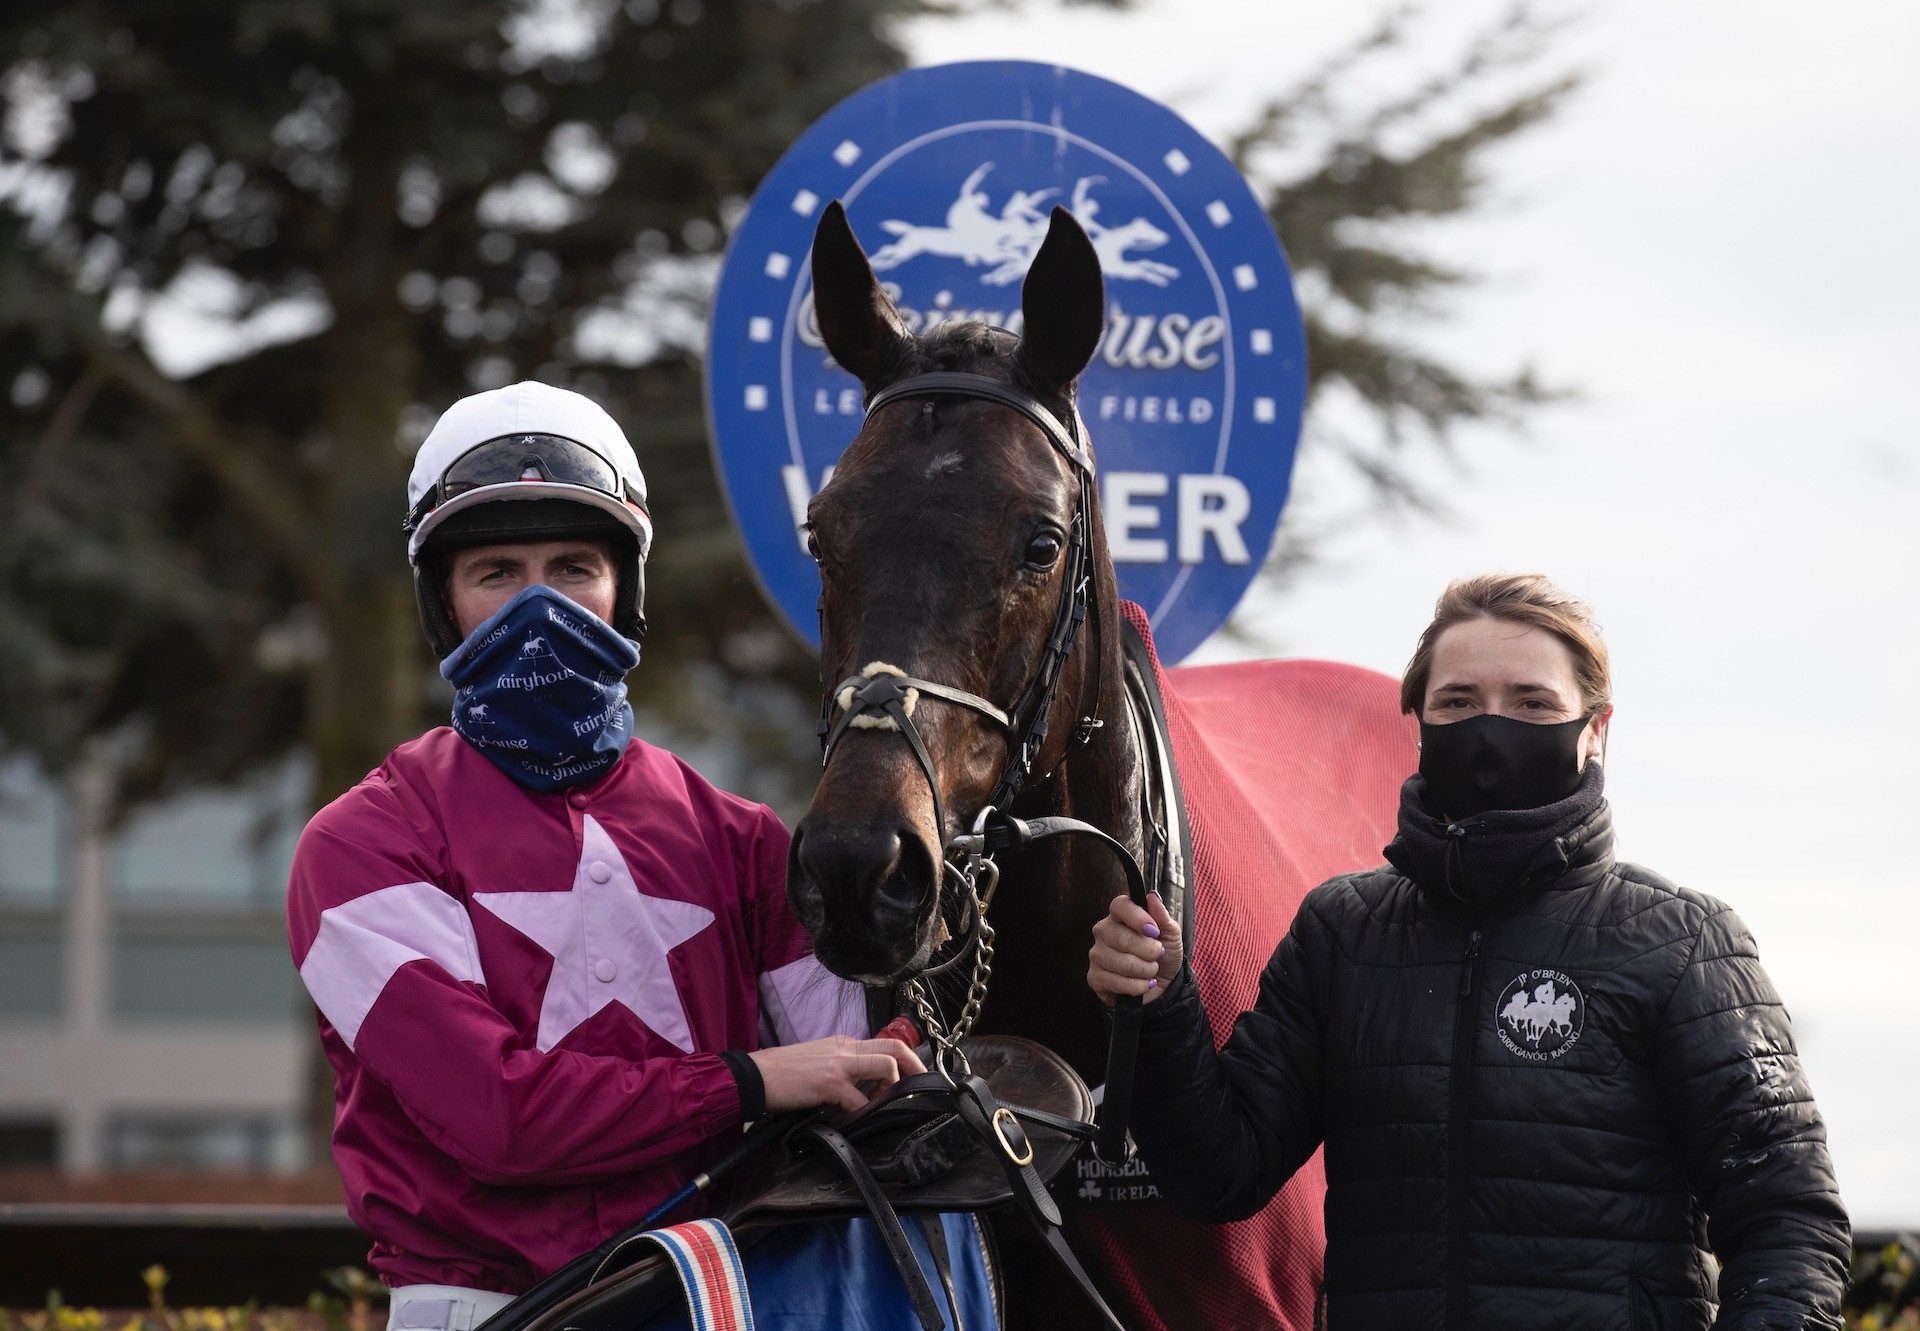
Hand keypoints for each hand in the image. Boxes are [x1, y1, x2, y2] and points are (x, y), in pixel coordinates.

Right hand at [748, 1036, 926, 1112]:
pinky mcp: (830, 1083)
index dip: (906, 1058)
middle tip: (919, 1087)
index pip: (886, 1042)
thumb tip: (863, 1089)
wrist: (756, 1076)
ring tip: (882, 1104)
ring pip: (885, 1066)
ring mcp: (839, 1064)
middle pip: (894, 1047)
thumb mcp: (819, 1061)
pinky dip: (866, 1112)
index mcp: (844, 1044)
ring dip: (892, 1088)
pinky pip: (860, 1100)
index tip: (914, 1076)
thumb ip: (843, 1069)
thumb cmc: (783, 1073)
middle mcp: (846, 1048)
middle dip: (914, 1067)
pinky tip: (858, 1120)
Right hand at [1088, 891, 1181, 1005]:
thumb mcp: (1170, 934)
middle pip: (1123, 938)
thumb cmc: (1164, 955)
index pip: (1120, 906)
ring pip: (1123, 963)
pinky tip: (1141, 984)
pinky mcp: (1094, 978)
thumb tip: (1153, 896)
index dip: (1138, 918)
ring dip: (1145, 971)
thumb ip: (1162, 915)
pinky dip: (1137, 986)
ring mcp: (1096, 954)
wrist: (1164, 984)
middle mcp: (1104, 932)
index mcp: (1120, 916)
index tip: (1154, 931)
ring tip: (1149, 970)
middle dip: (1149, 952)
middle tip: (1157, 955)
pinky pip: (1118, 983)